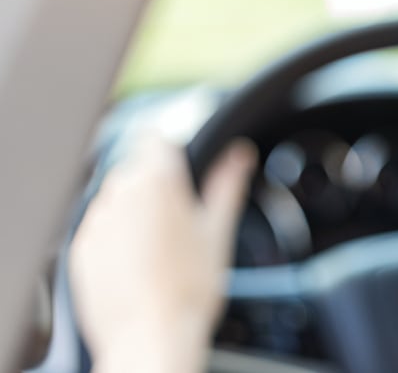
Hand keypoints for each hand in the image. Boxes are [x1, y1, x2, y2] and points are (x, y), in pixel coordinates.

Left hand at [69, 134, 255, 372]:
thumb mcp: (218, 231)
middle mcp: (119, 196)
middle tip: (179, 216)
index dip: (170, 147)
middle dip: (153, 184)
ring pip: (115, 199)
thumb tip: (239, 154)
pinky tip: (138, 263)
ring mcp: (95, 224)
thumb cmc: (189, 290)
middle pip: (134, 169)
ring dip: (133, 209)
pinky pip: (99, 229)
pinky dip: (115, 237)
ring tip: (158, 245)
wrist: (151, 338)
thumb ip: (227, 185)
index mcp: (157, 182)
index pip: (155, 138)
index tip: (181, 162)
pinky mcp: (79, 250)